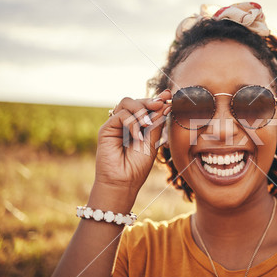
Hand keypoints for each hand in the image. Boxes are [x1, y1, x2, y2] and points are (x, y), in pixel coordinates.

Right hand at [92, 89, 171, 205]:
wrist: (124, 181)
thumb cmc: (138, 165)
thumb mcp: (152, 142)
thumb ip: (156, 123)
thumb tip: (165, 105)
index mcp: (139, 125)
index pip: (147, 107)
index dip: (158, 99)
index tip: (169, 95)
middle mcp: (127, 122)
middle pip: (137, 101)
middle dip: (151, 101)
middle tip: (161, 103)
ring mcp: (116, 124)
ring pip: (127, 102)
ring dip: (141, 109)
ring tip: (147, 124)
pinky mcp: (107, 129)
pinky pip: (120, 115)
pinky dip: (132, 123)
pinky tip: (137, 137)